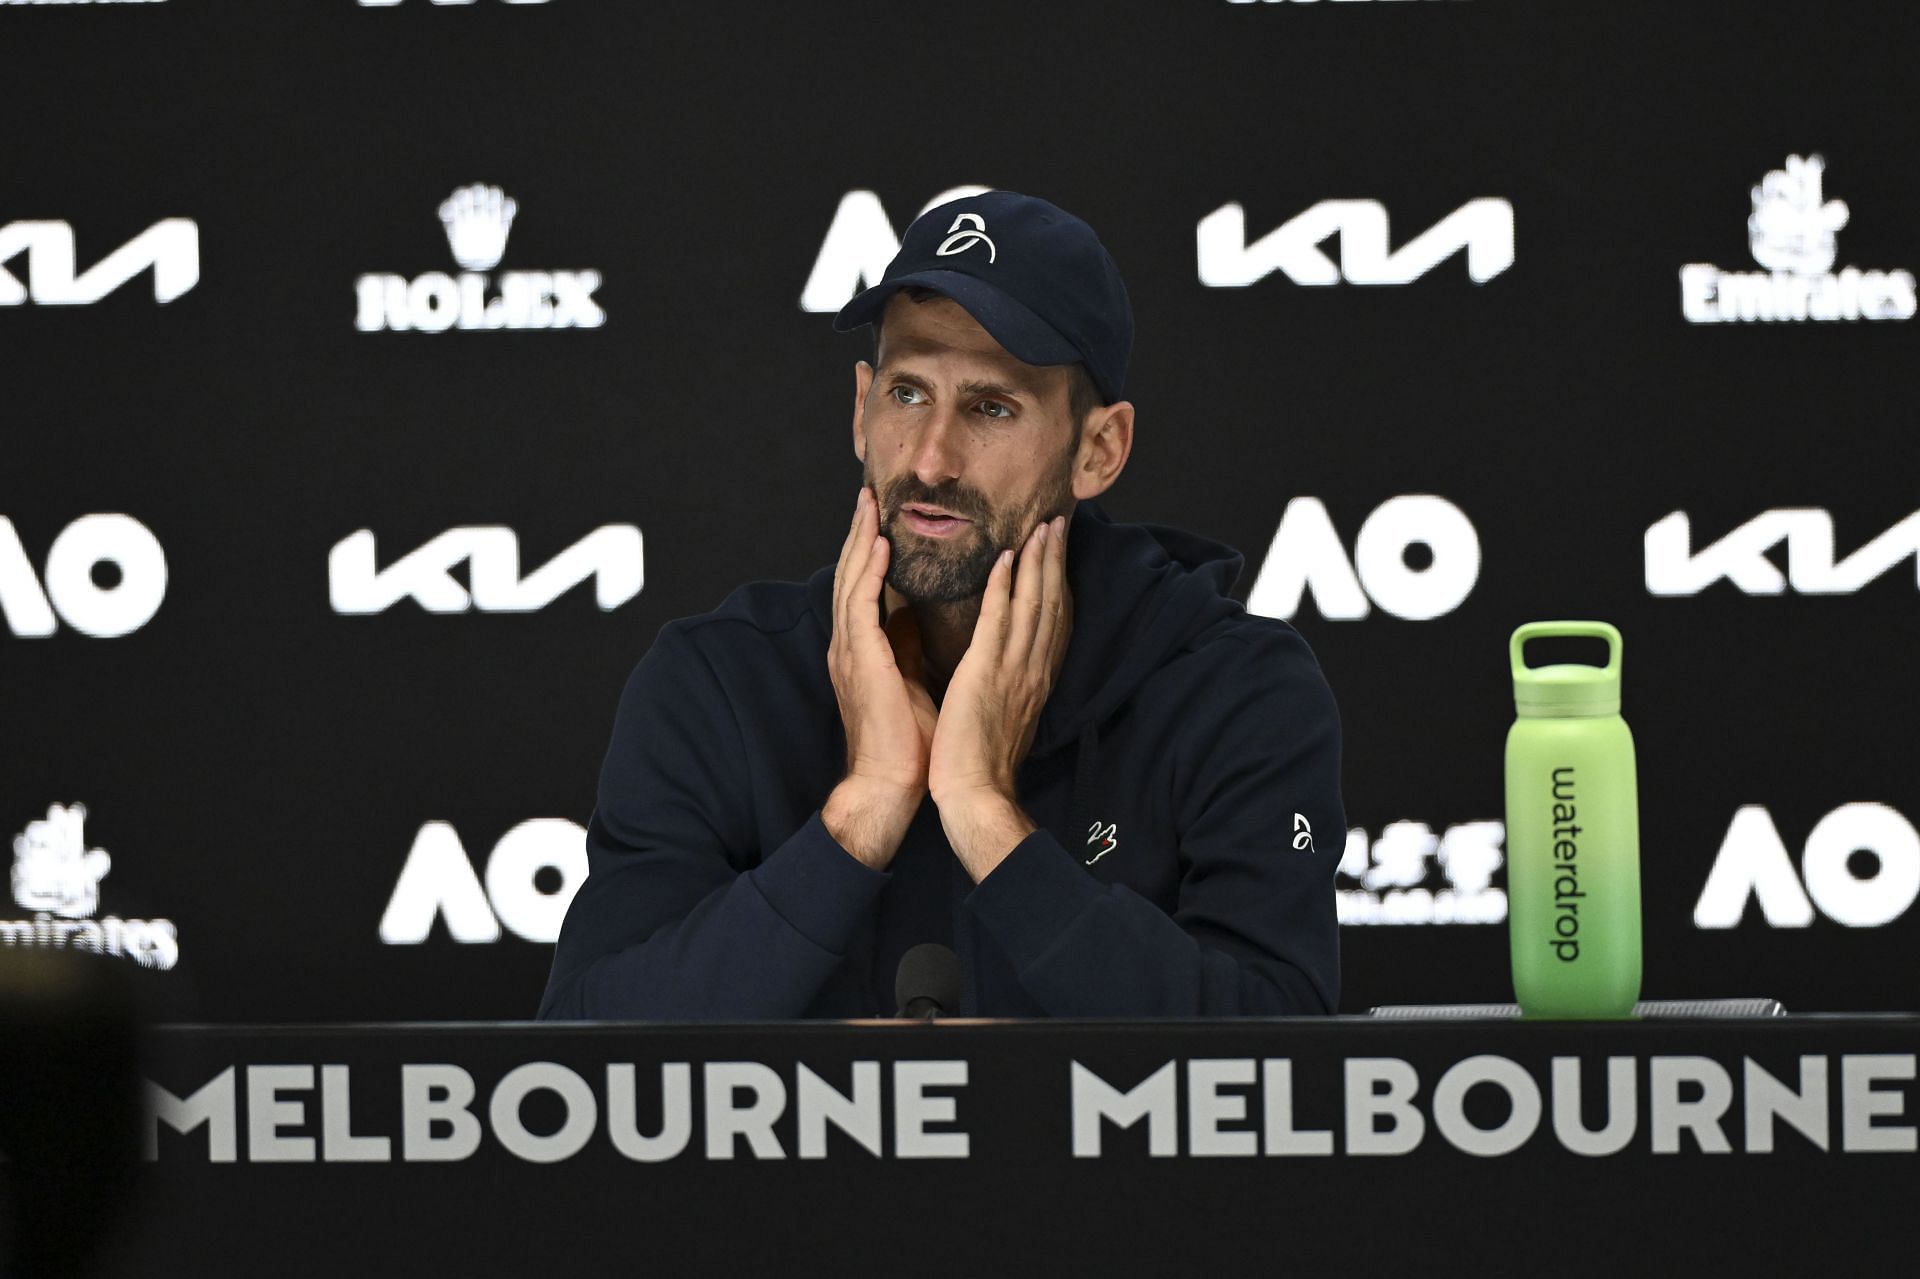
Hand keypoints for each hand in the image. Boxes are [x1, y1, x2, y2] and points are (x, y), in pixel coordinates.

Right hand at [829, 487, 938, 801]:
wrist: (892, 783)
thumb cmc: (907, 742)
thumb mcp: (910, 680)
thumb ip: (905, 647)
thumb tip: (913, 618)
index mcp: (861, 651)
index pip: (862, 587)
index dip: (867, 551)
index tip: (880, 518)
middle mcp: (849, 645)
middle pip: (849, 575)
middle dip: (858, 533)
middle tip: (868, 494)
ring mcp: (849, 651)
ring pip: (850, 581)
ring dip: (859, 540)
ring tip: (869, 504)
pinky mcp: (860, 659)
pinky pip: (860, 604)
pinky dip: (867, 571)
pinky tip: (878, 544)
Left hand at [928, 513, 1071, 810]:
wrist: (974, 794)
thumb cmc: (979, 760)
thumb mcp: (1001, 712)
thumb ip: (1004, 681)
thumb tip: (995, 659)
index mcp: (1035, 679)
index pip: (1054, 621)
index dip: (1058, 582)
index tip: (1058, 550)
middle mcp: (1033, 669)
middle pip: (1052, 604)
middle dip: (1056, 561)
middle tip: (1059, 522)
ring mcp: (1014, 671)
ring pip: (1033, 605)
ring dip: (1038, 562)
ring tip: (1042, 527)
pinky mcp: (986, 675)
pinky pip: (998, 623)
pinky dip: (1004, 588)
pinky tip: (1006, 559)